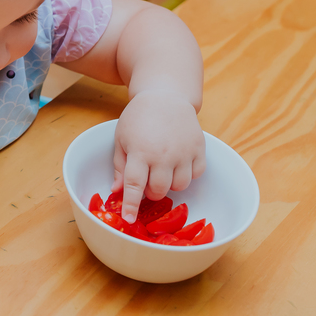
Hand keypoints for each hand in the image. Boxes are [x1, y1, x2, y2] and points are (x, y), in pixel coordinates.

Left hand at [111, 90, 205, 223]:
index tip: (130, 220)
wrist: (165, 96)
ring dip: (170, 184)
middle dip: (151, 192)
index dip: (132, 205)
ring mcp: (184, 151)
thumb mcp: (121, 138)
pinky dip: (188, 174)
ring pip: (180, 186)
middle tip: (148, 180)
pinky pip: (197, 174)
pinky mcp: (199, 148)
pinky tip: (179, 163)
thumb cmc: (138, 118)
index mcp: (140, 151)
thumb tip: (117, 191)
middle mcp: (163, 154)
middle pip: (159, 191)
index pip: (135, 186)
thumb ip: (119, 166)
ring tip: (163, 170)